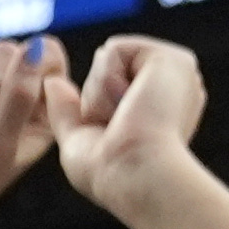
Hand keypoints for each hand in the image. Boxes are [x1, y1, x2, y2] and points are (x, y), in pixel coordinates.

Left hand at [42, 34, 212, 227]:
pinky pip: (114, 50)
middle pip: (107, 69)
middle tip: (117, 128)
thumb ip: (66, 111)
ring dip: (100, 93)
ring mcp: (176, 72)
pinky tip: (129, 104)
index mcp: (157, 106)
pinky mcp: (174, 59)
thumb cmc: (111, 174)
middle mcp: (171, 87)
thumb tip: (52, 82)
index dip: (96, 110)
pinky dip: (107, 81)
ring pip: (108, 58)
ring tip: (125, 117)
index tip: (114, 138)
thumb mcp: (80, 141)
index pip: (110, 85)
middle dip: (96, 99)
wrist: (136, 178)